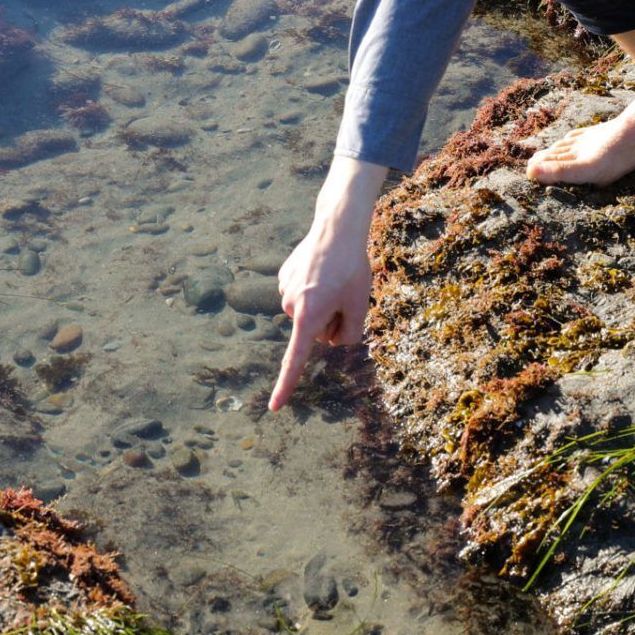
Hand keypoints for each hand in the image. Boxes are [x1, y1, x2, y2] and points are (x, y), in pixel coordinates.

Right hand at [268, 156, 386, 410]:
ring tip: (334, 277)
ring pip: (308, 312)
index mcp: (308, 317)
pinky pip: (302, 295)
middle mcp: (290, 306)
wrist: (336, 227)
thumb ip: (350, 335)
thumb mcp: (360, 306)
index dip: (286, 385)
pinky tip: (321, 270)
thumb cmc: (352, 268)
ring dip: (323, 302)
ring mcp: (283, 290)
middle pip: (315, 331)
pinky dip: (313, 288)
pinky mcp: (283, 276)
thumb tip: (334, 340)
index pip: (296, 359)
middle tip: (345, 294)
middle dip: (331, 320)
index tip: (274, 407)